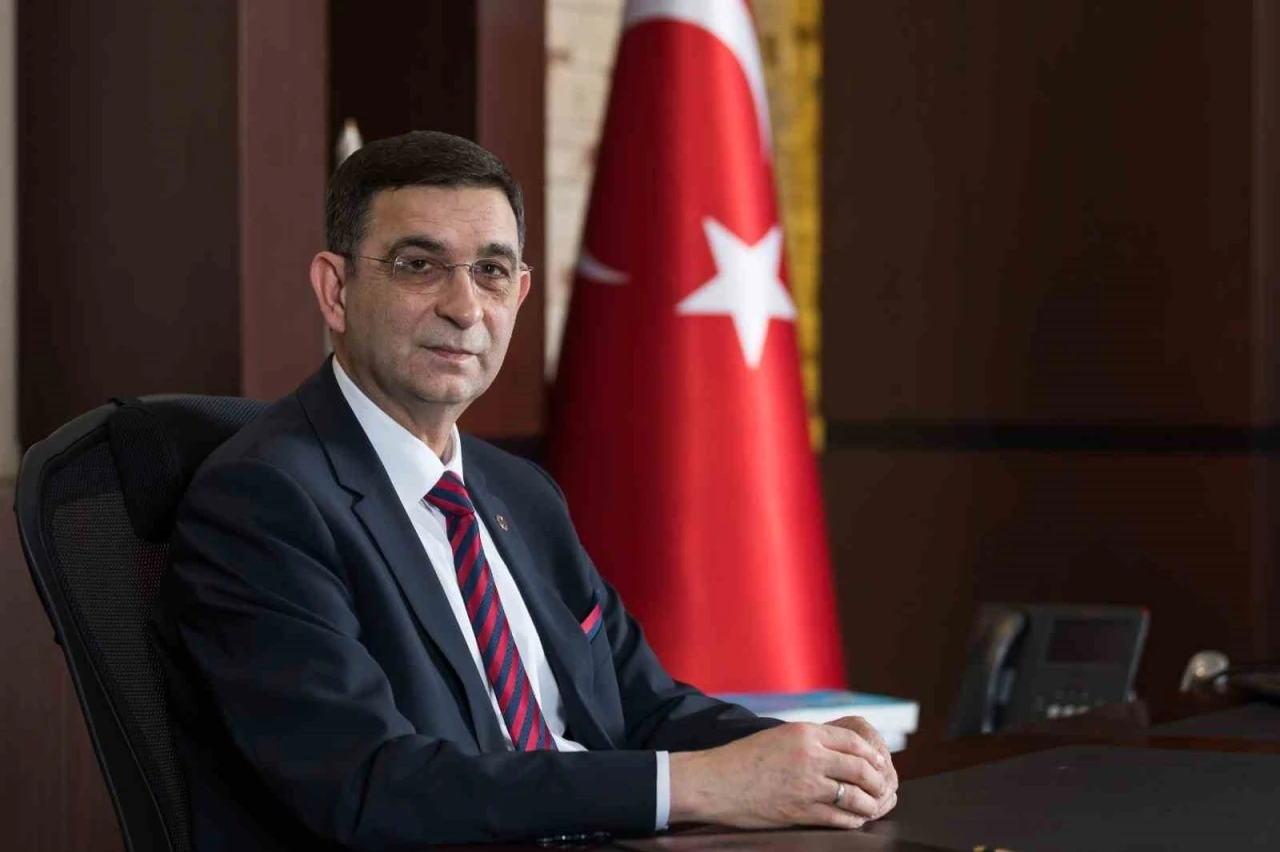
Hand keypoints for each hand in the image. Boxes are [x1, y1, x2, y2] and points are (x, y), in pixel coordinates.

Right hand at [668, 721, 893, 829]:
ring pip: (854, 795)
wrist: (714, 782)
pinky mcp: (800, 812)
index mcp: (805, 733)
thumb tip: (839, 751)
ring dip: (870, 802)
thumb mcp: (778, 736)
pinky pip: (838, 818)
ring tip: (874, 805)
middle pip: (861, 768)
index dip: (871, 753)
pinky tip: (856, 819)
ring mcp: (806, 786)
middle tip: (883, 786)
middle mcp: (810, 757)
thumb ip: (809, 740)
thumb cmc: (742, 758)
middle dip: (878, 779)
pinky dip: (853, 820)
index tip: (879, 761)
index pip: (853, 741)